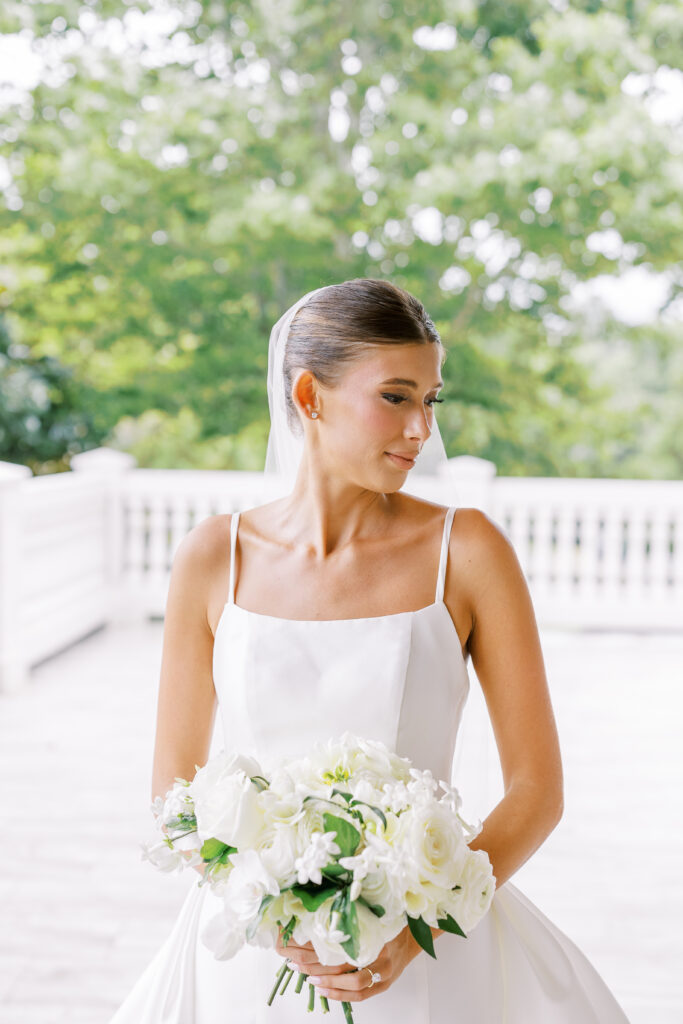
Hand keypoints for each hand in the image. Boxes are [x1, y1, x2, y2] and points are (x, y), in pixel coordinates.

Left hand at [276, 923, 426, 1002]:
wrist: (412, 938)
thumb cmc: (388, 925)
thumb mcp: (370, 916)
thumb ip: (350, 921)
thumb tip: (315, 919)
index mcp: (372, 932)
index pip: (338, 941)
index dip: (314, 944)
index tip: (294, 942)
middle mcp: (378, 953)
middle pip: (341, 963)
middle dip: (313, 964)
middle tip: (292, 961)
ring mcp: (382, 972)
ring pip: (351, 982)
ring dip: (325, 981)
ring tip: (307, 978)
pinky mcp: (383, 985)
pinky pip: (360, 995)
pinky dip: (340, 995)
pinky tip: (323, 991)